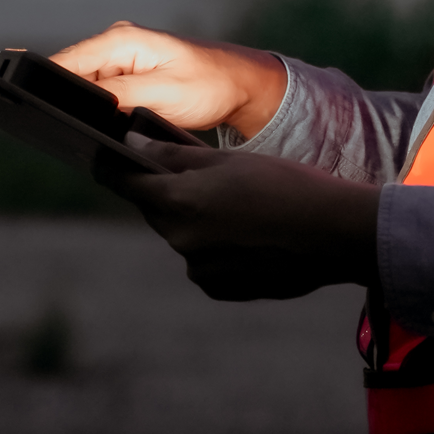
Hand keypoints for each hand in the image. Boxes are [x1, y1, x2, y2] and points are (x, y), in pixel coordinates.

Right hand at [52, 21, 287, 137]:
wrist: (240, 85)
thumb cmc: (208, 84)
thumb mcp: (163, 94)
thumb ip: (122, 96)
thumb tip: (89, 104)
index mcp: (121, 41)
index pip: (68, 61)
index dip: (45, 84)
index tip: (28, 106)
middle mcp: (116, 45)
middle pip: (71, 74)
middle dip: (62, 99)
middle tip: (51, 127)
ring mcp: (122, 60)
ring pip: (85, 86)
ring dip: (81, 105)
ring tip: (77, 128)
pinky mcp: (129, 76)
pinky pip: (101, 92)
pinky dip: (98, 108)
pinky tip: (100, 125)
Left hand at [110, 139, 380, 301]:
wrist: (331, 233)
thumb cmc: (281, 183)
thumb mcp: (226, 159)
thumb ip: (174, 155)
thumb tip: (132, 145)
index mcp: (178, 202)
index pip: (126, 182)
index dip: (112, 166)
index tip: (101, 154)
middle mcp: (181, 240)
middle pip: (157, 209)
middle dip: (167, 190)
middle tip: (194, 171)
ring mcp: (199, 269)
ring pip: (182, 234)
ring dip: (195, 217)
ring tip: (237, 201)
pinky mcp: (219, 288)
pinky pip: (204, 260)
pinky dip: (215, 244)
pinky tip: (247, 230)